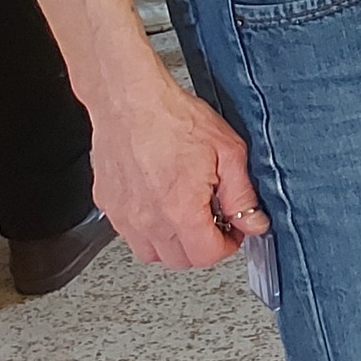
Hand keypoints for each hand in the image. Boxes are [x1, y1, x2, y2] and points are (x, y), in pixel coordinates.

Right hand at [87, 73, 268, 267]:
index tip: (234, 230)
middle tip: (214, 221)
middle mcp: (147, 220)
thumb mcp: (227, 151)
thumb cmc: (173, 118)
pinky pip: (130, 232)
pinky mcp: (107, 204)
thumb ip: (242, 194)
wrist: (129, 100)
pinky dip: (148, 228)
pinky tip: (161, 202)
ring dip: (173, 242)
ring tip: (187, 214)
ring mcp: (123, 215)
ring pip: (151, 253)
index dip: (228, 245)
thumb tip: (253, 222)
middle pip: (179, 260)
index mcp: (180, 210)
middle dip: (203, 246)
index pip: (207, 255)